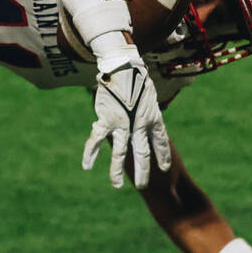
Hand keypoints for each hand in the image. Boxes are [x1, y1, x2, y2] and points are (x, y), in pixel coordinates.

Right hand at [82, 48, 171, 188]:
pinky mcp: (106, 119)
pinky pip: (97, 139)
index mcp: (153, 118)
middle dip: (143, 172)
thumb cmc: (136, 76)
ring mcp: (123, 124)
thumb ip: (146, 107)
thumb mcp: (149, 94)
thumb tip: (144, 109)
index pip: (161, 142)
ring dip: (117, 170)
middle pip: (142, 153)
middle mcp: (139, 125)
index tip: (165, 168)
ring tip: (116, 185)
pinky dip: (91, 152)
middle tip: (142, 186)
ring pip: (120, 152)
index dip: (163, 156)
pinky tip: (87, 165)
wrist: (123, 66)